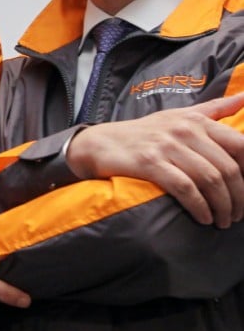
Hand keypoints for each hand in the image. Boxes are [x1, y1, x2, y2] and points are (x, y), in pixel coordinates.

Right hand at [67, 94, 243, 227]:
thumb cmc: (143, 132)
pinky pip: (185, 188)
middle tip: (237, 215)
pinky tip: (203, 217)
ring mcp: (167, 146)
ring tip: (222, 221)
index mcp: (197, 120)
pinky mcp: (150, 163)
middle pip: (227, 168)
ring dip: (222, 206)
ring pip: (210, 180)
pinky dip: (199, 207)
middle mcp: (184, 130)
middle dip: (238, 198)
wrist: (100, 143)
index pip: (240, 146)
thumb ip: (214, 109)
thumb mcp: (178, 115)